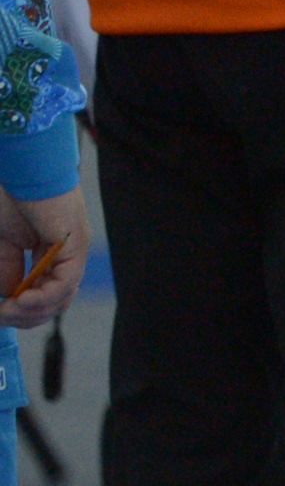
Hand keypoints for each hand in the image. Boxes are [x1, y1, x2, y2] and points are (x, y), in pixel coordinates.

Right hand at [0, 184, 88, 327]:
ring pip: (61, 297)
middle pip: (54, 302)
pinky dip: (43, 297)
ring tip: (7, 308)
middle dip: (24, 315)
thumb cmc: (11, 198)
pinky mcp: (76, 245)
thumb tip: (8, 298)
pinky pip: (65, 282)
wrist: (22, 170)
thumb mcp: (4, 244)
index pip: (44, 295)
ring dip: (31, 310)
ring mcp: (74, 251)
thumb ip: (8, 271)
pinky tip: (21, 299)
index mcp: (52, 254)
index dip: (20, 310)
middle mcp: (68, 255)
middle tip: (1, 314)